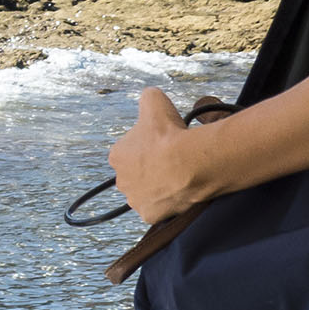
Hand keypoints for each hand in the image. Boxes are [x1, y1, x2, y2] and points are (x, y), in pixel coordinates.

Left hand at [108, 87, 203, 223]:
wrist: (192, 163)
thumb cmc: (170, 134)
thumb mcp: (155, 102)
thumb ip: (148, 97)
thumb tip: (149, 94)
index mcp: (117, 156)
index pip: (128, 152)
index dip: (146, 147)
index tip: (161, 145)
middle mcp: (121, 180)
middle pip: (136, 174)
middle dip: (150, 168)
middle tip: (170, 161)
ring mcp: (135, 200)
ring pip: (146, 192)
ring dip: (158, 186)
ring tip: (178, 177)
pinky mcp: (150, 215)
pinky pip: (157, 210)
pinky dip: (167, 203)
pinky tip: (179, 192)